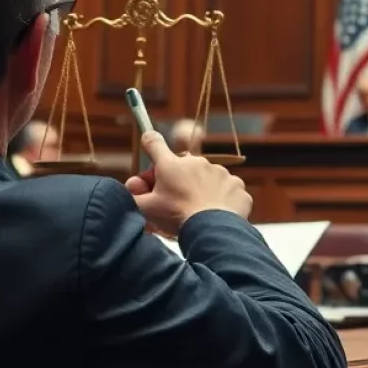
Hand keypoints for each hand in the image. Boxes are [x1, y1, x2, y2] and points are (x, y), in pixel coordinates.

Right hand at [125, 130, 251, 235]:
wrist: (212, 228)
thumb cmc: (176, 217)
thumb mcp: (146, 209)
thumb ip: (133, 197)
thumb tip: (131, 187)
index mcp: (172, 165)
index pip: (155, 144)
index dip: (150, 142)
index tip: (148, 138)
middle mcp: (197, 163)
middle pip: (181, 168)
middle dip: (175, 182)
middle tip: (171, 203)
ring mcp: (220, 172)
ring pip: (205, 180)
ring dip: (199, 191)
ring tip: (195, 213)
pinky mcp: (236, 186)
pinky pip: (226, 191)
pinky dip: (220, 200)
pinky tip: (214, 214)